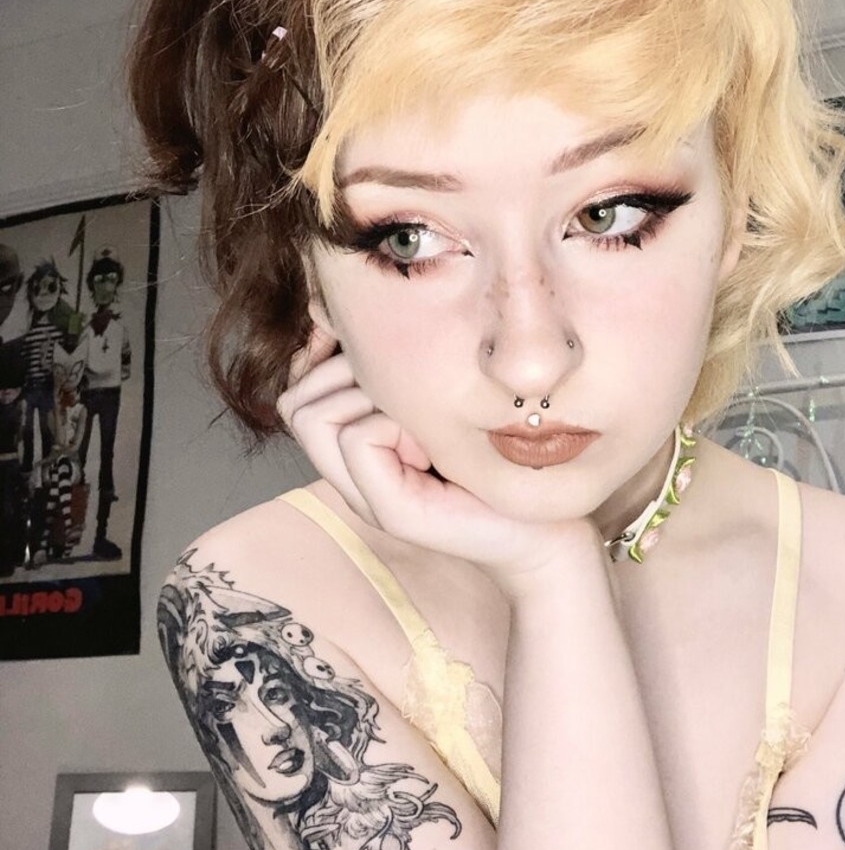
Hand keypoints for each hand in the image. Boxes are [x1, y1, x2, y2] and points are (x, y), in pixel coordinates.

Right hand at [277, 335, 598, 586]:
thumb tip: (352, 316)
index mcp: (356, 451)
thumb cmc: (501, 460)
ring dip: (369, 399)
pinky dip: (394, 424)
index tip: (400, 378)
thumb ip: (397, 375)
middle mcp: (349, 477)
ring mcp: (365, 498)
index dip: (333, 360)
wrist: (546, 533)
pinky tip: (435, 446)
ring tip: (422, 426)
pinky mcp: (392, 513)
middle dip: (347, 377)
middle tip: (412, 405)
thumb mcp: (439, 403)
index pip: (296, 387)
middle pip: (294, 400)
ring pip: (314, 415)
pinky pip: (358, 438)